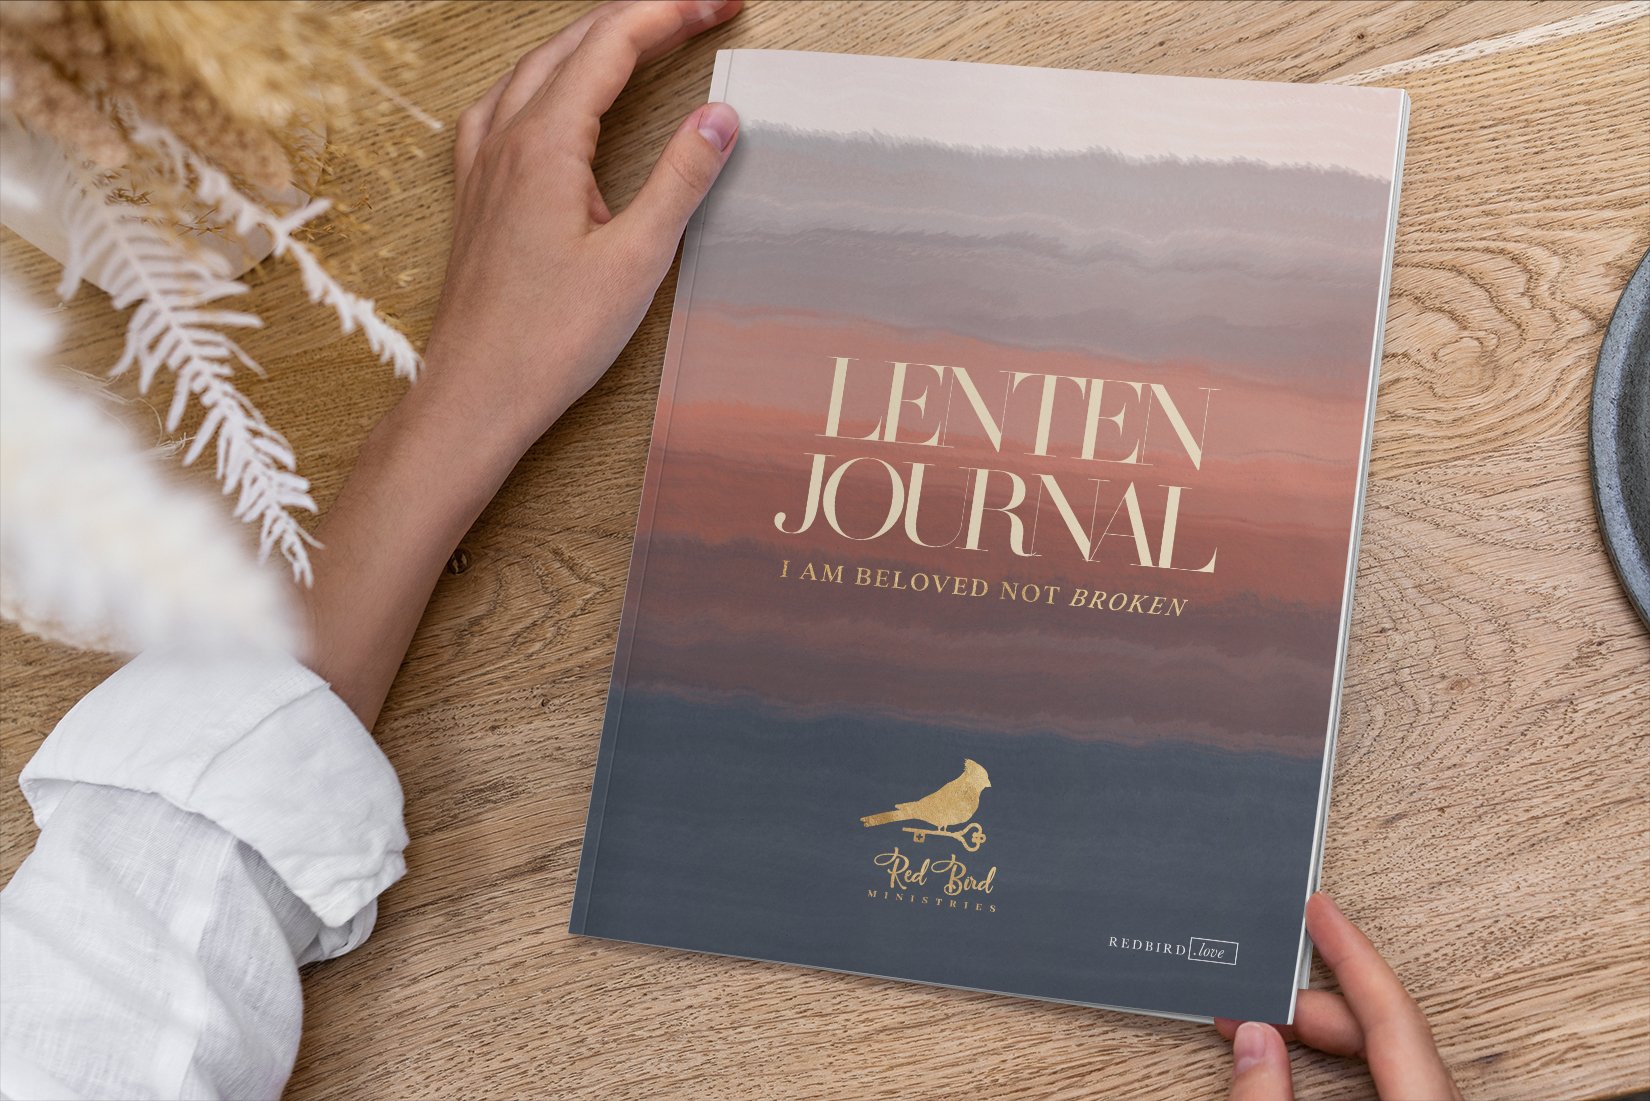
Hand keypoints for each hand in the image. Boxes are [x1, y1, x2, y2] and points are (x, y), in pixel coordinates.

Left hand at [304, 0, 739, 724]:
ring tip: (644, 35)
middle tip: (702, 11)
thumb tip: (720, 116)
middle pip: (575, 41)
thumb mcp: (637, 260)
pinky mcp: (476, 189)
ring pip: (537, 65)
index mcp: (545, 142)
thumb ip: (681, 179)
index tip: (722, 2)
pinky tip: (558, 94)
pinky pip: (507, 101)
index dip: (672, 12)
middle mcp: (504, 136)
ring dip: (594, 39)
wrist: (477, 393)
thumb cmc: (550, 340)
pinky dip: (549, 75)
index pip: (613, 43)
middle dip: (642, 15)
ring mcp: (482, 160)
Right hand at [1217, 893, 1458, 1100]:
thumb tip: (1254, 1040)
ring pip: (1390, 1060)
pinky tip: (1301, 1072)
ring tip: (1270, 1033)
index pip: (1392, 1014)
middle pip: (1389, 1032)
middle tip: (1264, 994)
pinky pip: (1392, 1083)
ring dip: (1326, 1039)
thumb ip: (1265, 1098)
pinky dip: (1346, 1069)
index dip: (1350, 953)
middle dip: (1319, 1004)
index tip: (1321, 910)